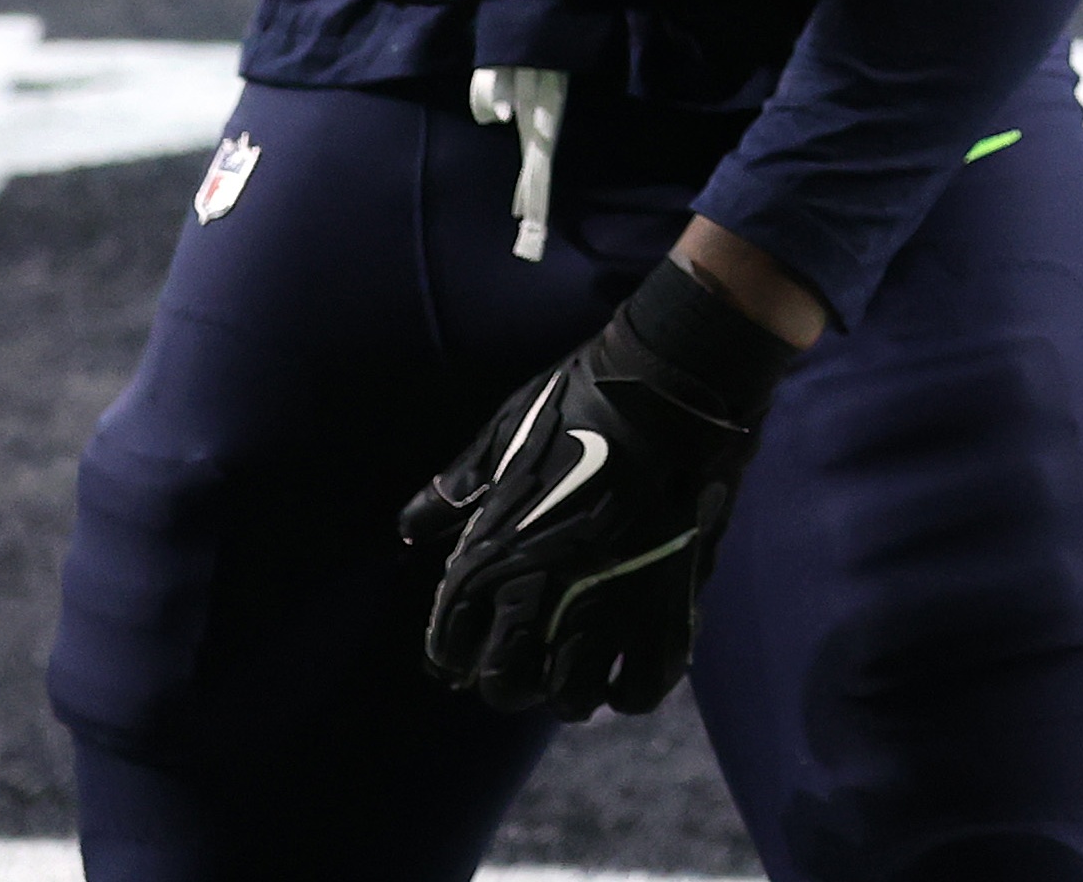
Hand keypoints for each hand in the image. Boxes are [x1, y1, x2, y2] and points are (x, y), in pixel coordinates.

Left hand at [399, 257, 801, 716]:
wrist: (672, 384)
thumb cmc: (580, 402)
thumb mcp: (503, 438)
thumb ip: (455, 492)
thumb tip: (409, 530)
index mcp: (491, 558)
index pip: (450, 646)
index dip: (455, 656)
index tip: (468, 650)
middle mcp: (540, 596)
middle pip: (507, 687)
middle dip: (510, 681)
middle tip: (526, 659)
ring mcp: (607, 605)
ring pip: (573, 698)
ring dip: (570, 692)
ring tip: (577, 671)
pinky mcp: (666, 603)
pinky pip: (644, 684)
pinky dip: (631, 691)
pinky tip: (625, 676)